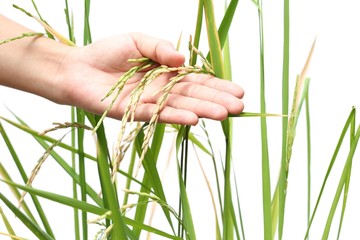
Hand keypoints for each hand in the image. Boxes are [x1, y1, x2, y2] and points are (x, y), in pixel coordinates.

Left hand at [56, 33, 244, 124]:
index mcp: (166, 73)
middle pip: (194, 96)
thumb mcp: (138, 40)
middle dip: (217, 101)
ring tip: (225, 114)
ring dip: (203, 110)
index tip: (238, 90)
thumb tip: (182, 57)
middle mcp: (162, 90)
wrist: (78, 67)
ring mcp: (150, 103)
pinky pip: (158, 115)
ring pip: (181, 107)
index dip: (217, 85)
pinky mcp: (134, 112)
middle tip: (240, 107)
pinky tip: (194, 119)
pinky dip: (176, 117)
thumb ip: (160, 47)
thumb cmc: (107, 52)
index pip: (197, 80)